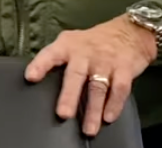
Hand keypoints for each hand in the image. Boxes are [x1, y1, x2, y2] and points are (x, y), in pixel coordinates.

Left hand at [24, 14, 156, 135]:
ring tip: (89, 128)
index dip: (41, 65)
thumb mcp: (74, 42)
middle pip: (76, 75)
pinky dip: (114, 104)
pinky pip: (119, 88)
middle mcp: (86, 53)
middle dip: (69, 95)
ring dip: (93, 109)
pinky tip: (109, 117)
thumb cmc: (95, 42)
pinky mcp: (124, 68)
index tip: (31, 77)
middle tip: (63, 114)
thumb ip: (59, 59)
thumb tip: (39, 82)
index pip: (51, 54)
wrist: (130, 32)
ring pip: (98, 87)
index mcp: (69, 46)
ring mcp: (105, 61)